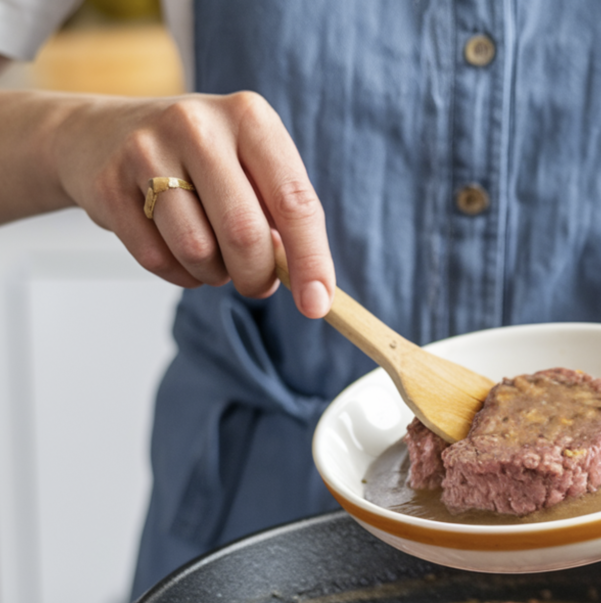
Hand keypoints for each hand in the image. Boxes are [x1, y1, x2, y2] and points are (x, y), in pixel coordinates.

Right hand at [52, 91, 333, 316]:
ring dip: (214, 274)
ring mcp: (147, 150)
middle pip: (245, 234)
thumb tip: (314, 289)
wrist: (101, 135)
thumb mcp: (250, 168)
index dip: (311, 261)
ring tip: (212, 256)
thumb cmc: (200, 163)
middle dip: (257, 277)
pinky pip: (158, 260)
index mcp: (249, 118)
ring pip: (199, 252)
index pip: (295, 202)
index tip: (318, 305)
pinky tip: (175, 249)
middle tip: (257, 284)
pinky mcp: (109, 185)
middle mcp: (198, 125)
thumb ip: (283, 218)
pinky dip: (179, 273)